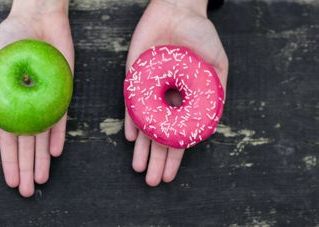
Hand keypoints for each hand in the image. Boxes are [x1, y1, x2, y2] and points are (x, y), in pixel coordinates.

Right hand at [0, 0, 73, 196]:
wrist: (39, 19)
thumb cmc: (12, 37)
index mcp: (7, 103)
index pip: (7, 138)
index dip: (9, 161)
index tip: (12, 180)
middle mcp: (26, 106)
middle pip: (26, 143)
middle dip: (26, 167)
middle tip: (28, 190)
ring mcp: (45, 101)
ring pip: (43, 136)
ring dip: (41, 158)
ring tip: (42, 179)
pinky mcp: (62, 93)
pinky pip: (61, 118)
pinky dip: (58, 135)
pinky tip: (55, 152)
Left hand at [124, 0, 227, 185]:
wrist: (176, 10)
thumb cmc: (200, 34)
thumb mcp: (217, 61)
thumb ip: (215, 88)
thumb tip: (212, 118)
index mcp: (188, 100)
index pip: (180, 134)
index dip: (176, 156)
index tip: (171, 174)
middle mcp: (168, 100)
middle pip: (161, 136)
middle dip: (157, 159)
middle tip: (152, 181)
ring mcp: (150, 91)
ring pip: (145, 125)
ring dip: (142, 148)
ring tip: (139, 168)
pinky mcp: (135, 79)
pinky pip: (132, 104)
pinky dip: (131, 121)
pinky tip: (132, 138)